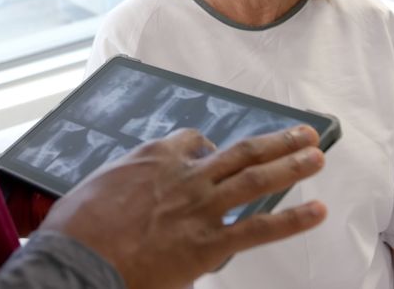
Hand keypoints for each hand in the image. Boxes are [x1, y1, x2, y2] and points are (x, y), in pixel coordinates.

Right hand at [39, 125, 326, 288]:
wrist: (77, 260)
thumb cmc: (76, 229)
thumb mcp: (94, 189)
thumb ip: (122, 184)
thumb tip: (123, 193)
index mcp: (154, 158)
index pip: (190, 141)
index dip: (208, 146)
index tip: (215, 151)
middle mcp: (184, 175)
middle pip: (240, 152)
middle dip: (276, 141)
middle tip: (304, 134)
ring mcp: (200, 207)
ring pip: (255, 179)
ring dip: (291, 165)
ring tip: (317, 155)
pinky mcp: (207, 244)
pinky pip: (258, 228)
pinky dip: (292, 220)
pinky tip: (317, 212)